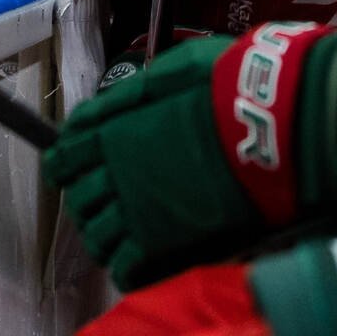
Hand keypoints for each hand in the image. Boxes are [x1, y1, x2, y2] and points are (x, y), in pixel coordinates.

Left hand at [45, 25, 336, 289]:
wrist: (273, 124)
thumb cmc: (229, 86)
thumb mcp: (175, 69)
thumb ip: (134, 95)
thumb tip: (99, 112)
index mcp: (114, 129)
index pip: (66, 154)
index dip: (63, 162)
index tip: (67, 166)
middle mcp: (117, 172)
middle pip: (78, 198)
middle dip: (83, 198)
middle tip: (97, 198)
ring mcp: (139, 209)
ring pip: (97, 235)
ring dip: (101, 233)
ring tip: (115, 231)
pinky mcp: (167, 239)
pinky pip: (128, 266)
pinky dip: (124, 268)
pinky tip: (133, 263)